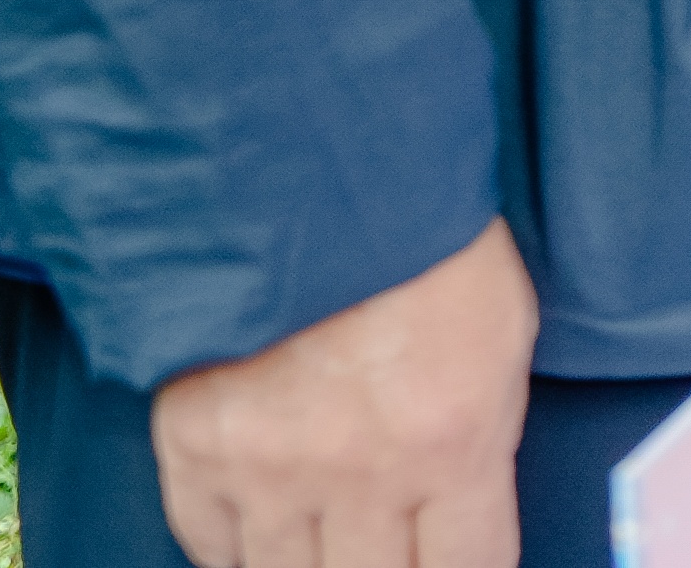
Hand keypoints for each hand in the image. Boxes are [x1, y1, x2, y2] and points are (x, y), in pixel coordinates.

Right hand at [156, 219, 530, 567]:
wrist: (304, 163)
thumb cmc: (421, 238)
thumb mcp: (499, 336)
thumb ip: (480, 438)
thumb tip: (463, 516)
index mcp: (452, 440)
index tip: (451, 562)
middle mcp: (357, 473)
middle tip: (384, 546)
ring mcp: (265, 468)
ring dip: (309, 564)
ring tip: (328, 538)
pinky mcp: (191, 447)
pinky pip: (208, 545)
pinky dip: (237, 549)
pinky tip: (264, 530)